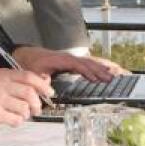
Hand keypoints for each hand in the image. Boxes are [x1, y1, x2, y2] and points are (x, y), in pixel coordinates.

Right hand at [0, 68, 52, 131]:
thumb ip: (19, 81)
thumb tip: (45, 80)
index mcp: (2, 75)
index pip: (28, 77)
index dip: (42, 85)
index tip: (49, 93)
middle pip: (29, 93)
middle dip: (37, 103)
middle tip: (37, 109)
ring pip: (24, 108)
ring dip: (26, 114)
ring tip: (20, 115)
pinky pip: (15, 120)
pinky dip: (17, 122)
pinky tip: (11, 120)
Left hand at [12, 46, 128, 81]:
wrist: (26, 55)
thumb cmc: (31, 65)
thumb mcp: (34, 73)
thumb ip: (42, 82)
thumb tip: (49, 90)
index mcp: (60, 60)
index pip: (77, 65)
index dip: (87, 71)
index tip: (97, 79)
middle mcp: (69, 57)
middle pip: (88, 62)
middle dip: (101, 70)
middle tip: (114, 78)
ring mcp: (72, 58)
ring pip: (91, 61)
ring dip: (104, 67)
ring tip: (118, 72)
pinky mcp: (73, 61)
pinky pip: (89, 62)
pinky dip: (100, 65)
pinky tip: (109, 69)